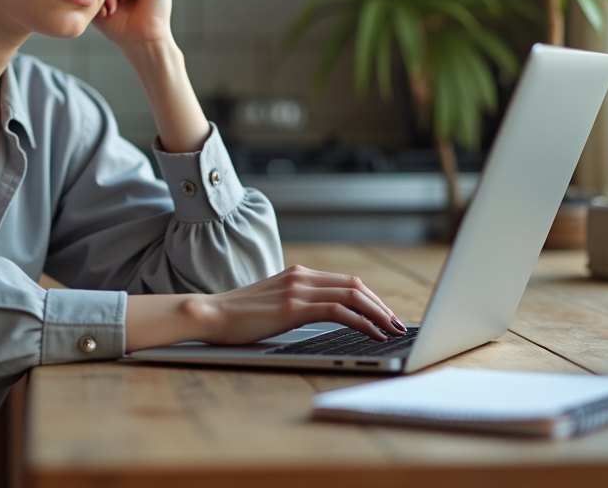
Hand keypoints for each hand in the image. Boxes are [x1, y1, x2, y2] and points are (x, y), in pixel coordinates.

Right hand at [191, 265, 405, 344]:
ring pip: (352, 295)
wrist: (210, 314)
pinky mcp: (293, 308)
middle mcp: (301, 276)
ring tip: (392, 330)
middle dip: (381, 305)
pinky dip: (363, 322)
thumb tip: (323, 317)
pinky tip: (373, 333)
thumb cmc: (238, 316)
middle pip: (355, 285)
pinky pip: (339, 311)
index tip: (386, 315)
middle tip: (397, 323)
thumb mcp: (274, 304)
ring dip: (378, 313)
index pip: (346, 281)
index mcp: (298, 274)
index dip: (372, 298)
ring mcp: (298, 290)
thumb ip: (298, 303)